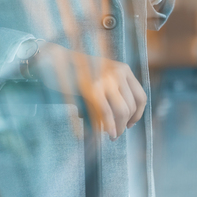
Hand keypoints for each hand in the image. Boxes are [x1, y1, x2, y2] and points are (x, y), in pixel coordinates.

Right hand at [32, 43, 146, 139]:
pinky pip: (107, 112)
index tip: (130, 125)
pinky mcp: (93, 88)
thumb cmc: (77, 73)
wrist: (55, 60)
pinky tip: (108, 133)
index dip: (138, 114)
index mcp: (124, 69)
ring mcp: (107, 79)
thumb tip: (122, 121)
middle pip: (131, 106)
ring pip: (122, 111)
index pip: (141, 96)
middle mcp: (119, 72)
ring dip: (118, 127)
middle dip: (125, 124)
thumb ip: (113, 94)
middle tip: (116, 134)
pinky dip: (109, 125)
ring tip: (112, 136)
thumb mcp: (101, 78)